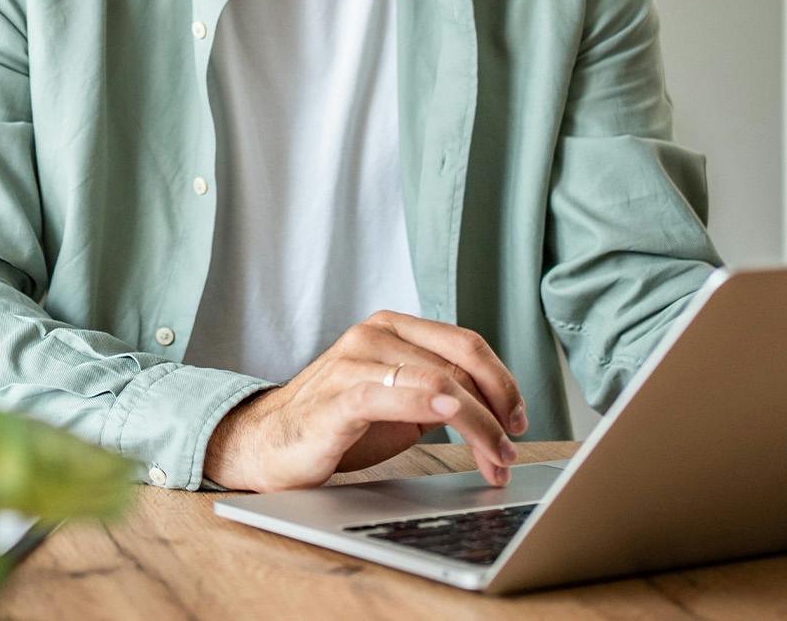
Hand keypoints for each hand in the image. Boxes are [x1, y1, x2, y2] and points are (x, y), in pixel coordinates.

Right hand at [202, 310, 528, 492]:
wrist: (267, 444)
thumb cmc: (337, 424)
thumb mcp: (399, 402)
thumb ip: (440, 393)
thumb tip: (497, 414)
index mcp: (394, 326)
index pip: (466, 344)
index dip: (502, 381)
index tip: (519, 420)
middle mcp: (376, 333)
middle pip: (459, 362)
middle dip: (497, 408)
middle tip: (512, 446)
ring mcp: (356, 359)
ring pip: (439, 381)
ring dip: (478, 424)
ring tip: (493, 459)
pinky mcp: (339, 395)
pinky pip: (395, 393)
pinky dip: (432, 405)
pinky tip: (453, 419)